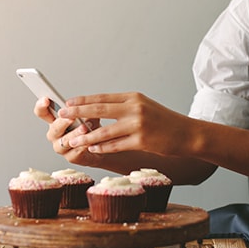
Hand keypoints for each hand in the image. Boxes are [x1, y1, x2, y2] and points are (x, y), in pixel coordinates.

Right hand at [34, 97, 101, 165]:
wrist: (101, 147)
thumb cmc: (91, 129)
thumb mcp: (89, 115)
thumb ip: (85, 111)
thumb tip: (86, 108)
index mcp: (55, 121)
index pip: (42, 113)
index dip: (41, 106)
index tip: (46, 100)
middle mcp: (55, 135)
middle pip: (54, 128)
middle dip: (62, 122)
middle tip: (71, 117)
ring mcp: (61, 147)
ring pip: (64, 141)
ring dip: (74, 134)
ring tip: (84, 128)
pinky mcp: (71, 157)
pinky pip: (75, 152)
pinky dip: (82, 146)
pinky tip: (88, 142)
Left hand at [57, 92, 189, 156]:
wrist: (187, 134)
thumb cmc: (164, 121)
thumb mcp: (144, 106)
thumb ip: (124, 108)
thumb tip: (99, 110)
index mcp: (133, 97)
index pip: (102, 97)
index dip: (83, 100)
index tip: (67, 103)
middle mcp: (134, 108)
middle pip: (99, 110)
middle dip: (77, 113)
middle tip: (61, 115)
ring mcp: (138, 125)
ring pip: (104, 131)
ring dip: (85, 137)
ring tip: (71, 140)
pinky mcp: (141, 141)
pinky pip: (116, 146)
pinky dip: (102, 148)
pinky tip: (92, 150)